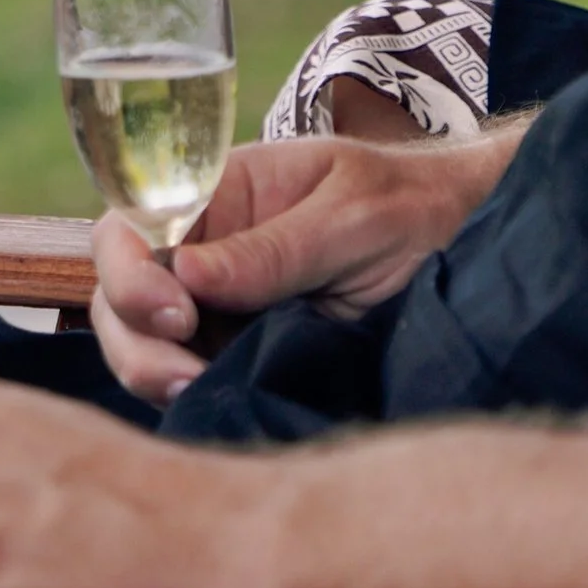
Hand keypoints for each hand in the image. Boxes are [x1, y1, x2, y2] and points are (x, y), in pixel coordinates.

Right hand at [89, 129, 521, 405]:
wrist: (464, 243)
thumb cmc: (412, 206)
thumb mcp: (354, 216)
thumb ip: (276, 247)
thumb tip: (186, 274)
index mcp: (220, 188)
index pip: (132, 224)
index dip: (130, 271)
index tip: (178, 311)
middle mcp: (204, 244)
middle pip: (122, 292)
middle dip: (136, 337)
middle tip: (184, 374)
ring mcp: (217, 301)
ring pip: (145, 342)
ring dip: (155, 373)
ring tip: (198, 390)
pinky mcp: (235, 347)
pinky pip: (186, 374)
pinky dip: (186, 393)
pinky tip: (213, 399)